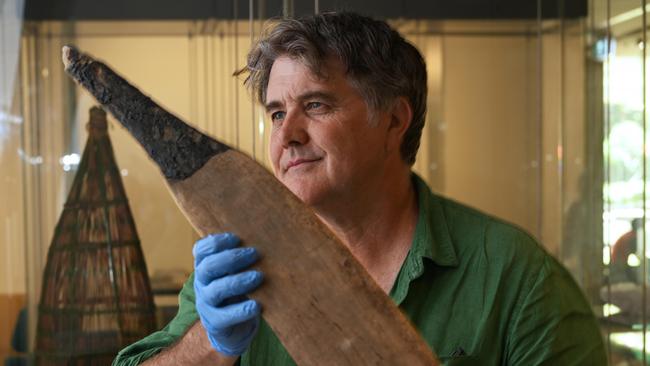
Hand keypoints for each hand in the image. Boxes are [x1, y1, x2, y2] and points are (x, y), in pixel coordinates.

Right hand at [193, 233, 263, 356]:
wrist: (234, 325)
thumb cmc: (238, 289)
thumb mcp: (235, 271)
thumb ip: (241, 257)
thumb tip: (264, 240)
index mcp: (204, 266)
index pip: (201, 250)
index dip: (216, 243)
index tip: (236, 238)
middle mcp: (201, 283)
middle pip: (208, 267)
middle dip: (231, 259)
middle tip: (254, 253)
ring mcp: (206, 303)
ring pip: (216, 290)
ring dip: (238, 281)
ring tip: (258, 276)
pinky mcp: (215, 322)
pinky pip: (225, 316)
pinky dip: (241, 310)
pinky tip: (256, 305)